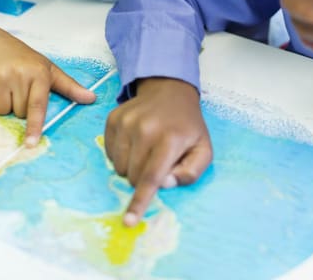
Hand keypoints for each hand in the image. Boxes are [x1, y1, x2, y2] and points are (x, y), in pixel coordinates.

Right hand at [0, 35, 95, 145]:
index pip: (37, 106)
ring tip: (6, 86)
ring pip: (2, 110)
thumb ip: (70, 87)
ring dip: (3, 104)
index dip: (34, 126)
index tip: (31, 143)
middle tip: (18, 88)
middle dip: (19, 106)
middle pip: (19, 112)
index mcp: (39, 73)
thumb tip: (91, 98)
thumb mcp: (50, 70)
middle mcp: (19, 73)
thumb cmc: (26, 60)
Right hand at [104, 77, 211, 226]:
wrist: (169, 91)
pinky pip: (110, 153)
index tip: (128, 221)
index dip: (139, 201)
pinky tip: (135, 142)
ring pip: (119, 167)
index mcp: (170, 139)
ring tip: (146, 151)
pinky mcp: (113, 119)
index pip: (151, 177)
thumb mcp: (203, 149)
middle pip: (133, 176)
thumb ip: (190, 173)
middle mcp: (145, 129)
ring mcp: (126, 123)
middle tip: (157, 163)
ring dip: (132, 167)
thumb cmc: (188, 126)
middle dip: (143, 179)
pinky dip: (121, 155)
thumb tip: (165, 184)